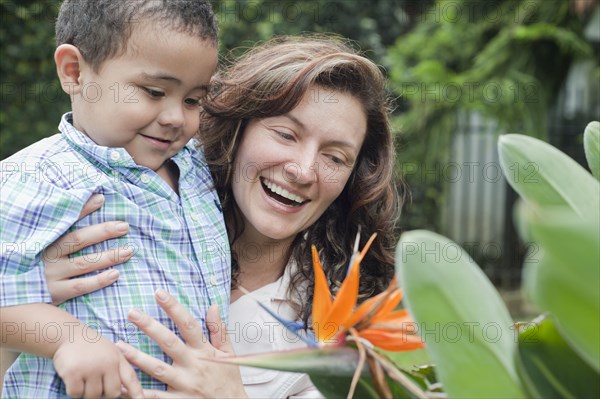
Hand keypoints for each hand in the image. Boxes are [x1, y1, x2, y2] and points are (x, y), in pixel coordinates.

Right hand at [44, 193, 132, 304]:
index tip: (101, 199)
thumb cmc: (37, 263)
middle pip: (78, 240)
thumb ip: (64, 227)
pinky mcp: (55, 293)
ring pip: (84, 263)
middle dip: (103, 232)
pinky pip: (81, 286)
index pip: (65, 220)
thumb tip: (94, 200)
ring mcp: (51, 275)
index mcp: (46, 239)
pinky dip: (99, 280)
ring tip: (128, 251)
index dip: (83, 209)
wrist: (16, 292)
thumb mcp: (47, 243)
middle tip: (124, 227)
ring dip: (108, 256)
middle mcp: (47, 255)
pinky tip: (115, 274)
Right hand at [53, 336, 143, 398]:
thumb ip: (117, 369)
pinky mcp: (73, 373)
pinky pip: (75, 393)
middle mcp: (107, 363)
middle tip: (95, 382)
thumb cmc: (91, 347)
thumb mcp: (110, 352)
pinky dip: (73, 390)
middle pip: (112, 393)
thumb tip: (123, 392)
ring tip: (83, 376)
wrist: (68, 334)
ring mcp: (91, 368)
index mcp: (118, 358)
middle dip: (103, 393)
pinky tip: (72, 376)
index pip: (130, 378)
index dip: (137, 392)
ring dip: (86, 391)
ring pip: (92, 396)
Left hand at [117, 290, 247, 398]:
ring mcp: (185, 384)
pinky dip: (140, 392)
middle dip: (150, 326)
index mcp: (205, 350)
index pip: (189, 324)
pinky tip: (124, 384)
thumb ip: (219, 329)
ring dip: (137, 357)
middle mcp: (194, 365)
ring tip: (119, 346)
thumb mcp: (229, 353)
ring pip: (158, 369)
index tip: (159, 293)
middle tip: (132, 312)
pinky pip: (157, 397)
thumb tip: (212, 305)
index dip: (174, 308)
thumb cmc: (229, 378)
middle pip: (169, 342)